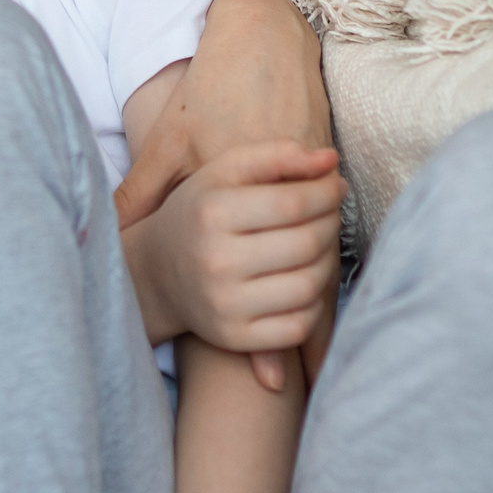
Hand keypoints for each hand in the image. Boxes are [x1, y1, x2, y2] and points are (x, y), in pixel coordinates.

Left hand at [118, 0, 335, 389]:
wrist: (264, 35)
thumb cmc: (211, 86)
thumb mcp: (170, 135)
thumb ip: (145, 187)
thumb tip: (110, 226)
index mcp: (237, 191)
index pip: (256, 276)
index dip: (266, 334)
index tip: (269, 384)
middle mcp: (279, 195)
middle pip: (297, 278)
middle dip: (301, 333)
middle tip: (303, 382)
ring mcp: (309, 185)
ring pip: (320, 260)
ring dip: (321, 310)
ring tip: (322, 369)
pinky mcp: (327, 174)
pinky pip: (329, 233)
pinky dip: (328, 268)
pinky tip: (333, 301)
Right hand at [125, 142, 342, 373]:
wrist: (157, 272)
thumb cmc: (200, 213)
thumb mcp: (223, 173)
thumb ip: (276, 156)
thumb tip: (330, 160)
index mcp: (212, 212)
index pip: (293, 202)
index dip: (326, 192)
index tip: (335, 185)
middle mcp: (216, 261)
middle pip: (307, 243)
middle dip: (331, 223)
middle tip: (331, 213)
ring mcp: (225, 304)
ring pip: (310, 285)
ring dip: (328, 262)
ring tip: (320, 245)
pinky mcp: (234, 337)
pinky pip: (299, 326)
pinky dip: (313, 304)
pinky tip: (303, 281)